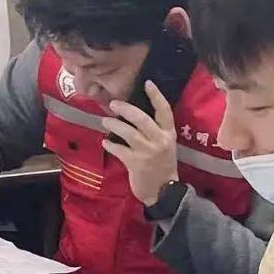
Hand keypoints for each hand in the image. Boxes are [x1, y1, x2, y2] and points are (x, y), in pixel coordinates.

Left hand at [100, 81, 178, 205]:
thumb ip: (154, 131)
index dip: (156, 96)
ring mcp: (148, 152)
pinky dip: (110, 144)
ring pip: (128, 132)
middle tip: (113, 104)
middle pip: (142, 118)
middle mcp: (160, 140)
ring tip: (105, 120)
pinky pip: (119, 149)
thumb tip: (133, 114)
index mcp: (168, 134)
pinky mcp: (136, 163)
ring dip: (114, 124)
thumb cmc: (162, 165)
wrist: (163, 190)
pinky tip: (105, 141)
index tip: (147, 83)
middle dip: (125, 109)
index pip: (164, 110)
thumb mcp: (164, 145)